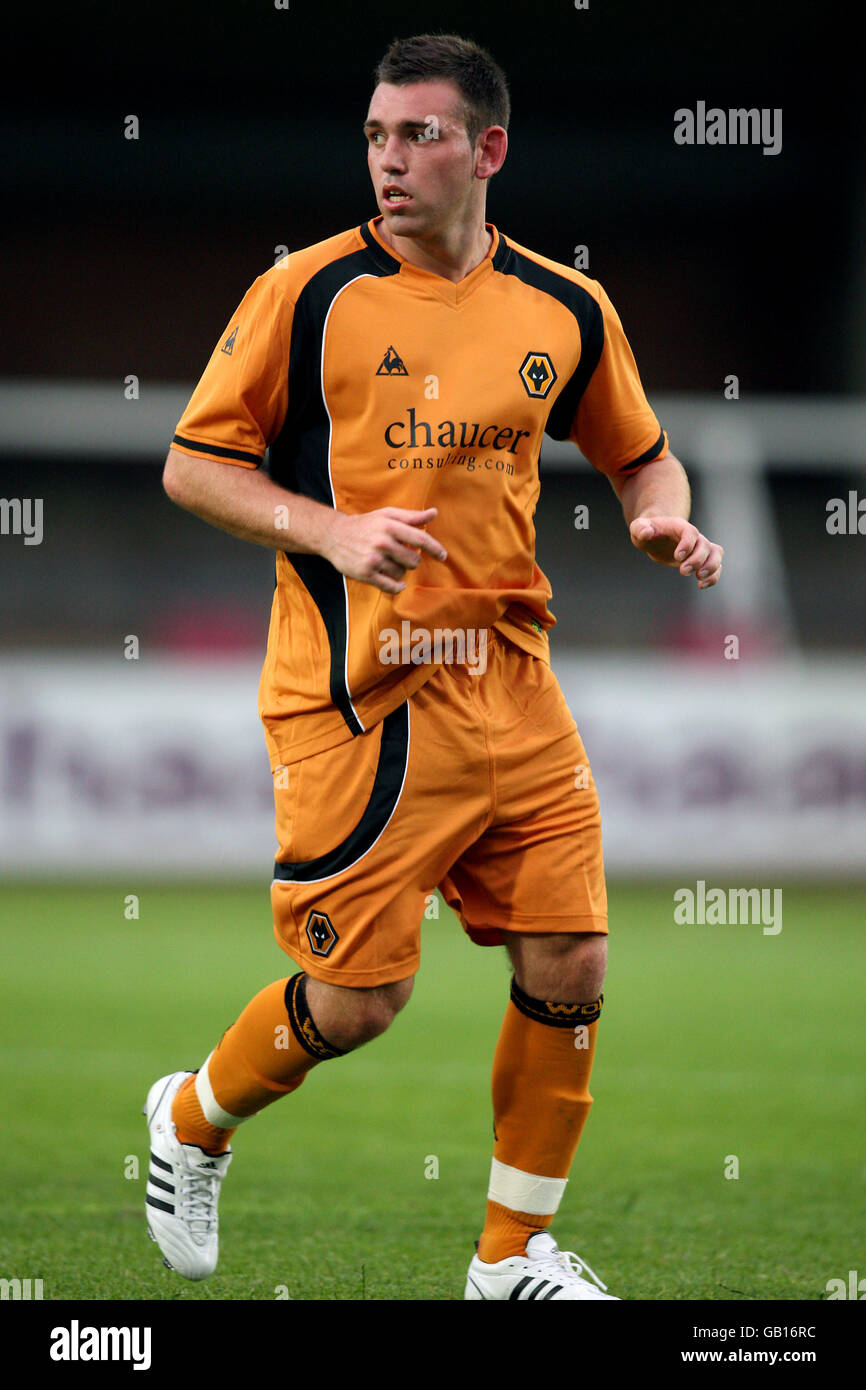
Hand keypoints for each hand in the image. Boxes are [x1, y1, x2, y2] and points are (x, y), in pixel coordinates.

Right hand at [322, 506, 446, 593]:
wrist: (334, 535)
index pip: (420, 539)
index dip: (435, 549)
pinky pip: (391, 586)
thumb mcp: (387, 515)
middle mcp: (382, 542)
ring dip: (399, 570)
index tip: (443, 556)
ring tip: (388, 562)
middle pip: (413, 560)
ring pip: (401, 573)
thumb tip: (434, 513)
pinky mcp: (365, 573)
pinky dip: (397, 586)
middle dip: (411, 560)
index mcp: (390, 526)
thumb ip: (411, 516)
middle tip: (401, 555)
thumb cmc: (365, 524)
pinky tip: (396, 583)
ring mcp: (373, 559)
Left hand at [629, 516, 722, 588]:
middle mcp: (694, 536)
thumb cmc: (647, 531)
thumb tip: (646, 533)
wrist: (656, 536)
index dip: (687, 544)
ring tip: (699, 579)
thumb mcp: (638, 527)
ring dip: (711, 567)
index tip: (677, 557)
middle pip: (704, 545)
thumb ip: (640, 528)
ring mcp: (699, 547)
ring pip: (716, 554)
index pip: (690, 532)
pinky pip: (716, 566)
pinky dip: (713, 576)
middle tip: (683, 571)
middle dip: (696, 560)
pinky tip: (701, 585)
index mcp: (679, 526)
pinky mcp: (701, 559)